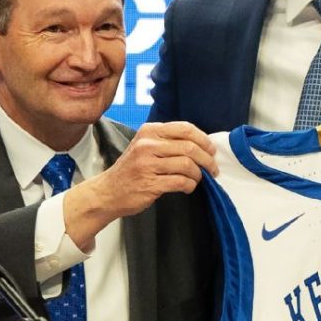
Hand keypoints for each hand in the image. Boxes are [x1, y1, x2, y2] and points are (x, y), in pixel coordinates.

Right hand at [63, 122, 217, 247]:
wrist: (107, 192)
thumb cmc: (132, 169)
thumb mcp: (145, 146)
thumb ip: (168, 142)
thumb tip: (202, 145)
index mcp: (149, 131)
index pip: (185, 128)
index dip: (203, 139)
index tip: (211, 150)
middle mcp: (147, 145)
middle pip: (189, 147)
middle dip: (207, 159)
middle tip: (212, 168)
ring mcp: (147, 164)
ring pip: (187, 165)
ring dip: (199, 174)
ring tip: (198, 179)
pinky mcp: (149, 183)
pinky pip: (180, 182)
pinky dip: (190, 185)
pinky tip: (188, 187)